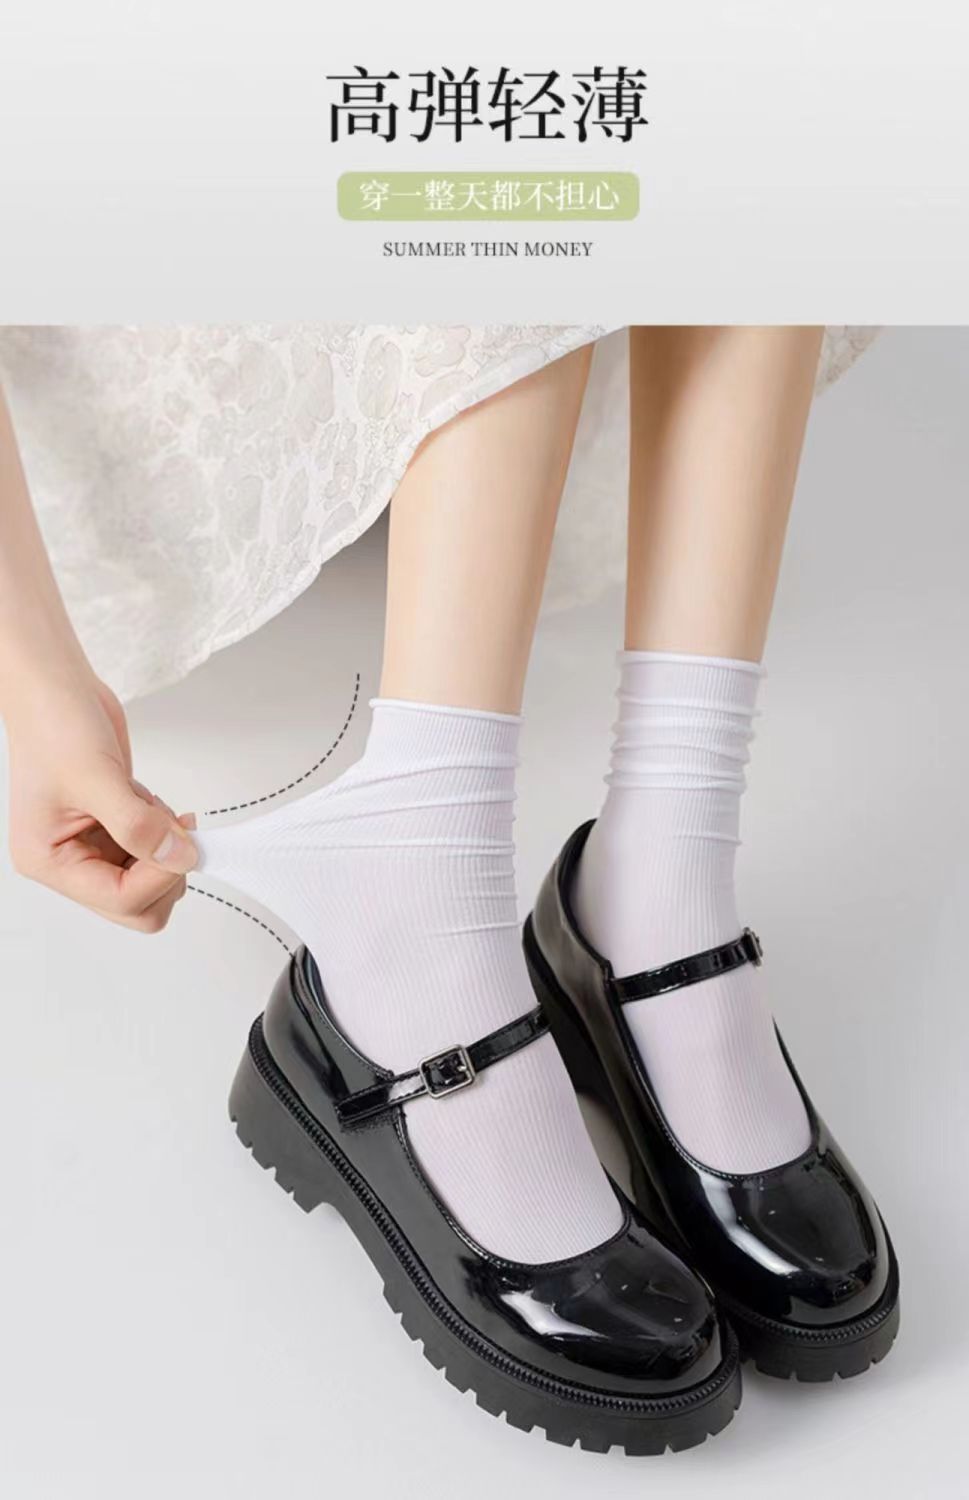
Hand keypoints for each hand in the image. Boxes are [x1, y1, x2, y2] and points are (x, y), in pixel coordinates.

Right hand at [5, 676, 197, 932]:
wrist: (55, 689)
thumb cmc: (53, 724)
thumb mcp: (96, 777)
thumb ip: (139, 825)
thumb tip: (181, 858)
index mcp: (49, 861)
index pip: (120, 900)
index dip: (160, 876)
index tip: (182, 842)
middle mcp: (69, 861)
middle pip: (137, 904)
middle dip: (165, 868)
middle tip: (175, 826)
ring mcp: (92, 846)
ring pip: (150, 878)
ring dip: (164, 843)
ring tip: (145, 800)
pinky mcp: (113, 827)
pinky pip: (153, 848)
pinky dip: (162, 827)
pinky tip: (144, 796)